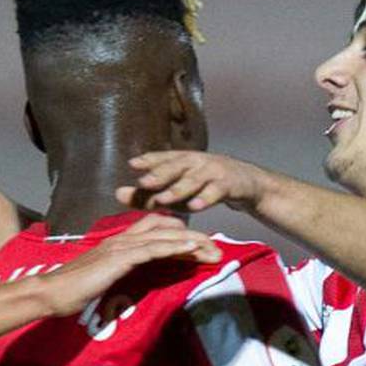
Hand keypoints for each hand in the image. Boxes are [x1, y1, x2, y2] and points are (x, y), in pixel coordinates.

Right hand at [36, 213, 220, 315]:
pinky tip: (193, 249)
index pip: (156, 230)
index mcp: (119, 243)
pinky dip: (176, 247)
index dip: (180, 235)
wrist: (52, 293)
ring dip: (192, 242)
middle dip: (194, 237)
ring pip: (165, 236)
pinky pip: (154, 249)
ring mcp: (121, 246)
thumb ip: (122, 275)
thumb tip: (139, 281)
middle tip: (216, 250)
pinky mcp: (121, 258)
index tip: (200, 247)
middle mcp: (123, 238)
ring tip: (214, 250)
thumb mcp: (105, 280)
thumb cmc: (73, 292)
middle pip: (166, 228)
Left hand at [116, 151, 274, 212]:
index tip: (132, 164)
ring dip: (178, 189)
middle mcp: (197, 161)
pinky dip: (205, 198)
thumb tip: (118, 193)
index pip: (163, 158)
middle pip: (176, 166)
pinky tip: (194, 207)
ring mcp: (214, 171)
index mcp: (183, 159)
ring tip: (163, 199)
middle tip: (143, 182)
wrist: (247, 184)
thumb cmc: (205, 186)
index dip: (148, 160)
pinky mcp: (229, 184)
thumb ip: (149, 193)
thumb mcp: (178, 190)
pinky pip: (215, 192)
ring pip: (194, 180)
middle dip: (159, 174)